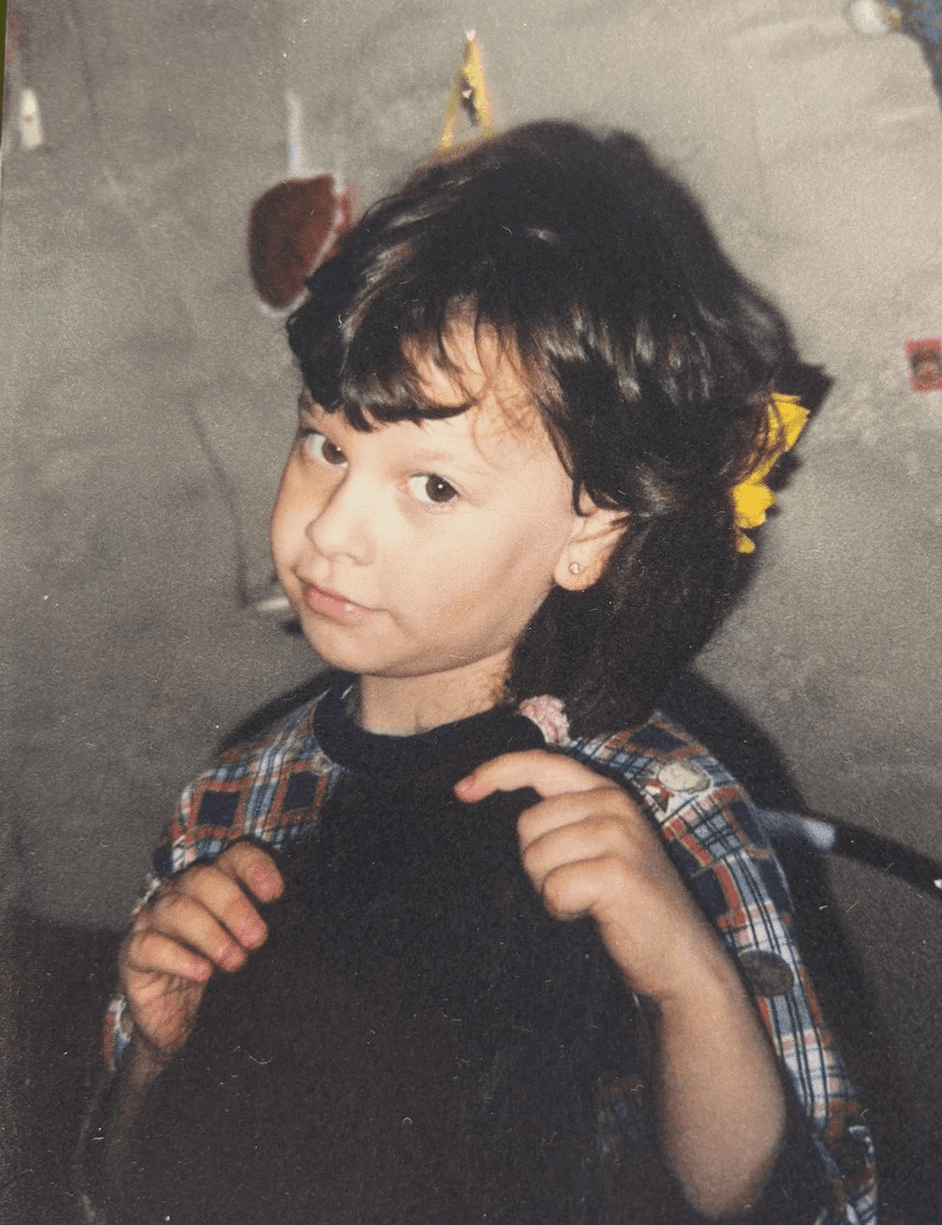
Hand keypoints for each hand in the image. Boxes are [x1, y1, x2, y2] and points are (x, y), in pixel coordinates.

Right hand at [119, 842, 283, 1067]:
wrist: (181, 1026)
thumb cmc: (220, 980)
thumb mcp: (247, 951)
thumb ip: (263, 928)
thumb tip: (296, 918)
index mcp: (215, 884)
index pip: (233, 858)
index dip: (254, 869)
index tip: (275, 893)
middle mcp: (182, 894)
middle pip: (203, 880)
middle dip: (234, 906)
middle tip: (258, 938)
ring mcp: (154, 921)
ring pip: (176, 909)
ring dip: (209, 934)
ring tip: (234, 961)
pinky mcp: (134, 953)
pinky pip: (150, 946)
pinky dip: (178, 957)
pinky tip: (202, 972)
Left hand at [455, 750, 725, 1004]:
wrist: (679, 955)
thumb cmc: (626, 902)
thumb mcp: (599, 843)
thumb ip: (562, 817)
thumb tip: (490, 793)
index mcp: (606, 792)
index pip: (541, 764)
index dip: (496, 771)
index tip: (462, 788)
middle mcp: (614, 805)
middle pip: (527, 825)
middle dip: (537, 862)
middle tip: (576, 882)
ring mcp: (619, 836)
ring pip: (536, 858)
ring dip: (551, 889)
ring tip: (588, 898)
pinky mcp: (617, 872)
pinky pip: (554, 889)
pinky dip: (563, 909)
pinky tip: (595, 913)